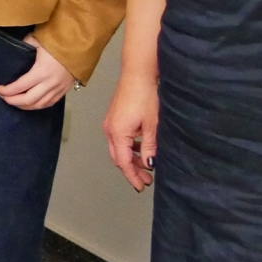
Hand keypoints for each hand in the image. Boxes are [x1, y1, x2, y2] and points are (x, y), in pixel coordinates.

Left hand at [0, 35, 75, 111]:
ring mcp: (58, 89)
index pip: (20, 86)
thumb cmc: (57, 42)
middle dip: (13, 101)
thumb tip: (13, 49)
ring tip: (14, 102)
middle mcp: (49, 83)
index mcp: (41, 71)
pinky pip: (49, 103)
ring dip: (24, 106)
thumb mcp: (37, 40)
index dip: (7, 90)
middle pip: (28, 100)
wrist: (79, 46)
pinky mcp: (64, 91)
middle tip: (3, 98)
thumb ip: (24, 45)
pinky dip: (38, 106)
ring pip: (39, 105)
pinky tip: (30, 104)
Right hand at [103, 70, 158, 192]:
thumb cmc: (145, 95)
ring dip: (132, 159)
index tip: (141, 186)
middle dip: (132, 170)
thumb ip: (150, 146)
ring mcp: (110, 124)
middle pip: (118, 158)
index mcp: (117, 133)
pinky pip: (119, 139)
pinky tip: (142, 148)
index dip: (133, 176)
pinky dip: (130, 148)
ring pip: (119, 149)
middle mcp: (109, 130)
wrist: (138, 74)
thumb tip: (149, 164)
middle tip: (146, 180)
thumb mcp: (152, 125)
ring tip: (147, 165)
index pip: (124, 162)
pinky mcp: (114, 118)